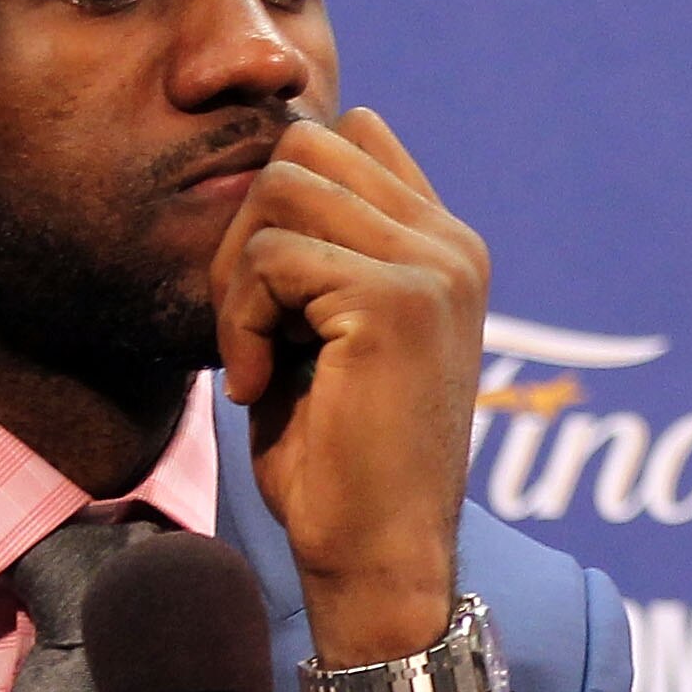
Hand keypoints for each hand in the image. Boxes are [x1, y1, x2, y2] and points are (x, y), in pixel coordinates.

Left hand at [212, 105, 488, 676]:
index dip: (283, 196)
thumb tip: (263, 168)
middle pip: (304, 147)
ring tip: (253, 355)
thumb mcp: (330, 335)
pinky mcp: (396, 302)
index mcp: (447, 248)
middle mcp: (452, 245)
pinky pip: (273, 259)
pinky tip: (256, 387)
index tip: (268, 292)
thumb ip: (320, 251)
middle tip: (244, 325)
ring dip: (238, 276)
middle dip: (246, 228)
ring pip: (282, 188)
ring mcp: (433, 268)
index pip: (352, 134)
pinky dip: (241, 324)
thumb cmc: (341, 463)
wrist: (376, 558)